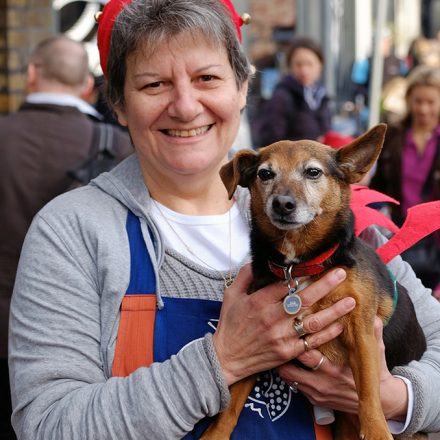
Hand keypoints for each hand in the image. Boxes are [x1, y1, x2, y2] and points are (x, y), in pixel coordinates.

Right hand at [212, 265, 355, 384]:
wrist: (226, 358)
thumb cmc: (230, 325)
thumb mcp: (231, 295)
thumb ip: (245, 276)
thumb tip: (256, 260)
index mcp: (260, 301)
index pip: (286, 284)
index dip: (304, 274)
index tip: (317, 265)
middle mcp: (273, 318)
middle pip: (304, 299)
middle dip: (325, 285)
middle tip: (342, 274)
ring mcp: (282, 336)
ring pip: (314, 322)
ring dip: (334, 311)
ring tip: (352, 301)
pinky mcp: (288, 352)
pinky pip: (312, 342)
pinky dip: (327, 334)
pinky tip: (340, 325)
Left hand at [278, 317, 408, 420]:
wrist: (380, 400)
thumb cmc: (375, 370)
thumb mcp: (376, 349)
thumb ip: (373, 330)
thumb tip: (373, 312)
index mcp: (333, 370)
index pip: (305, 353)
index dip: (295, 341)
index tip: (290, 329)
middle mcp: (321, 383)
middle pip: (289, 369)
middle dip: (283, 354)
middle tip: (278, 339)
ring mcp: (317, 393)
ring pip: (288, 379)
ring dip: (284, 365)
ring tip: (281, 349)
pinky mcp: (315, 401)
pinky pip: (295, 388)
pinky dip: (291, 376)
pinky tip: (290, 363)